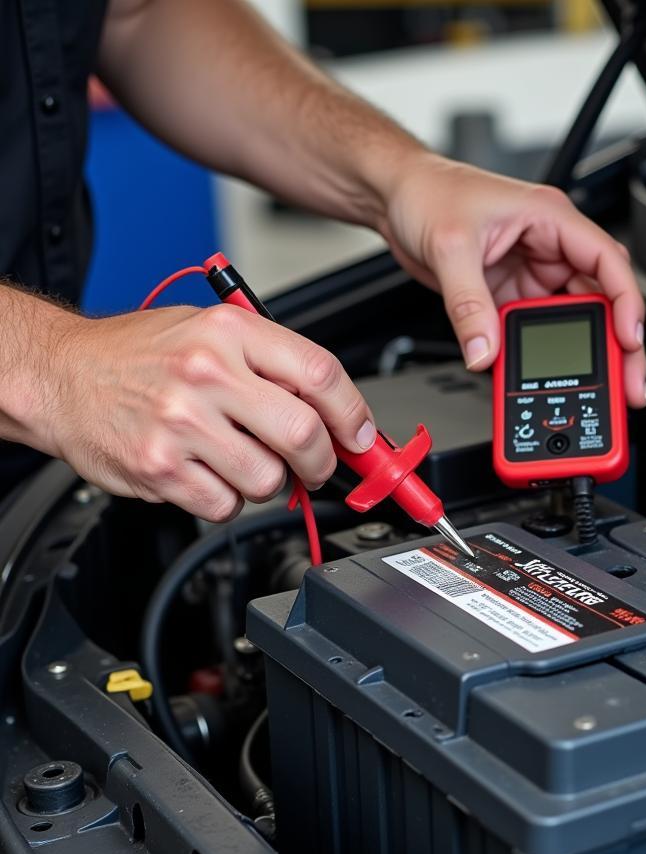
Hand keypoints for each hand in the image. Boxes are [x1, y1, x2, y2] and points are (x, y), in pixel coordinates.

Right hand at [37, 305, 374, 521]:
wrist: (61, 375)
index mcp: (229, 332)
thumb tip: (339, 413)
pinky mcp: (159, 468)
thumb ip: (274, 365)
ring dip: (266, 481)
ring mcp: (180, 423)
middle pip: (303, 434)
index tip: (361, 437)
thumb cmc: (141, 354)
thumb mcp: (212, 332)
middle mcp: (206, 373)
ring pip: (268, 479)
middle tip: (314, 464)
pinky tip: (207, 473)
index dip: (354, 415)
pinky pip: (226, 505)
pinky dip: (227, 500)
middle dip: (321, 461)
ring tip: (238, 458)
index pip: (320, 374)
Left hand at [380, 154, 645, 407]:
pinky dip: (542, 356)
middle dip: (617, 343)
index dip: (627, 302)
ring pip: (573, 321)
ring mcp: (533, 275)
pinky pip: (536, 331)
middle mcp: (550, 247)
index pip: (607, 261)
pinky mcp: (512, 296)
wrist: (395, 197)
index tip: (629, 338)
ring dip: (583, 354)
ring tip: (595, 387)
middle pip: (601, 300)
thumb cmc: (428, 193)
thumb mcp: (450, 246)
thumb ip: (468, 304)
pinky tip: (545, 377)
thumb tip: (483, 352)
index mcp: (551, 219)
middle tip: (626, 381)